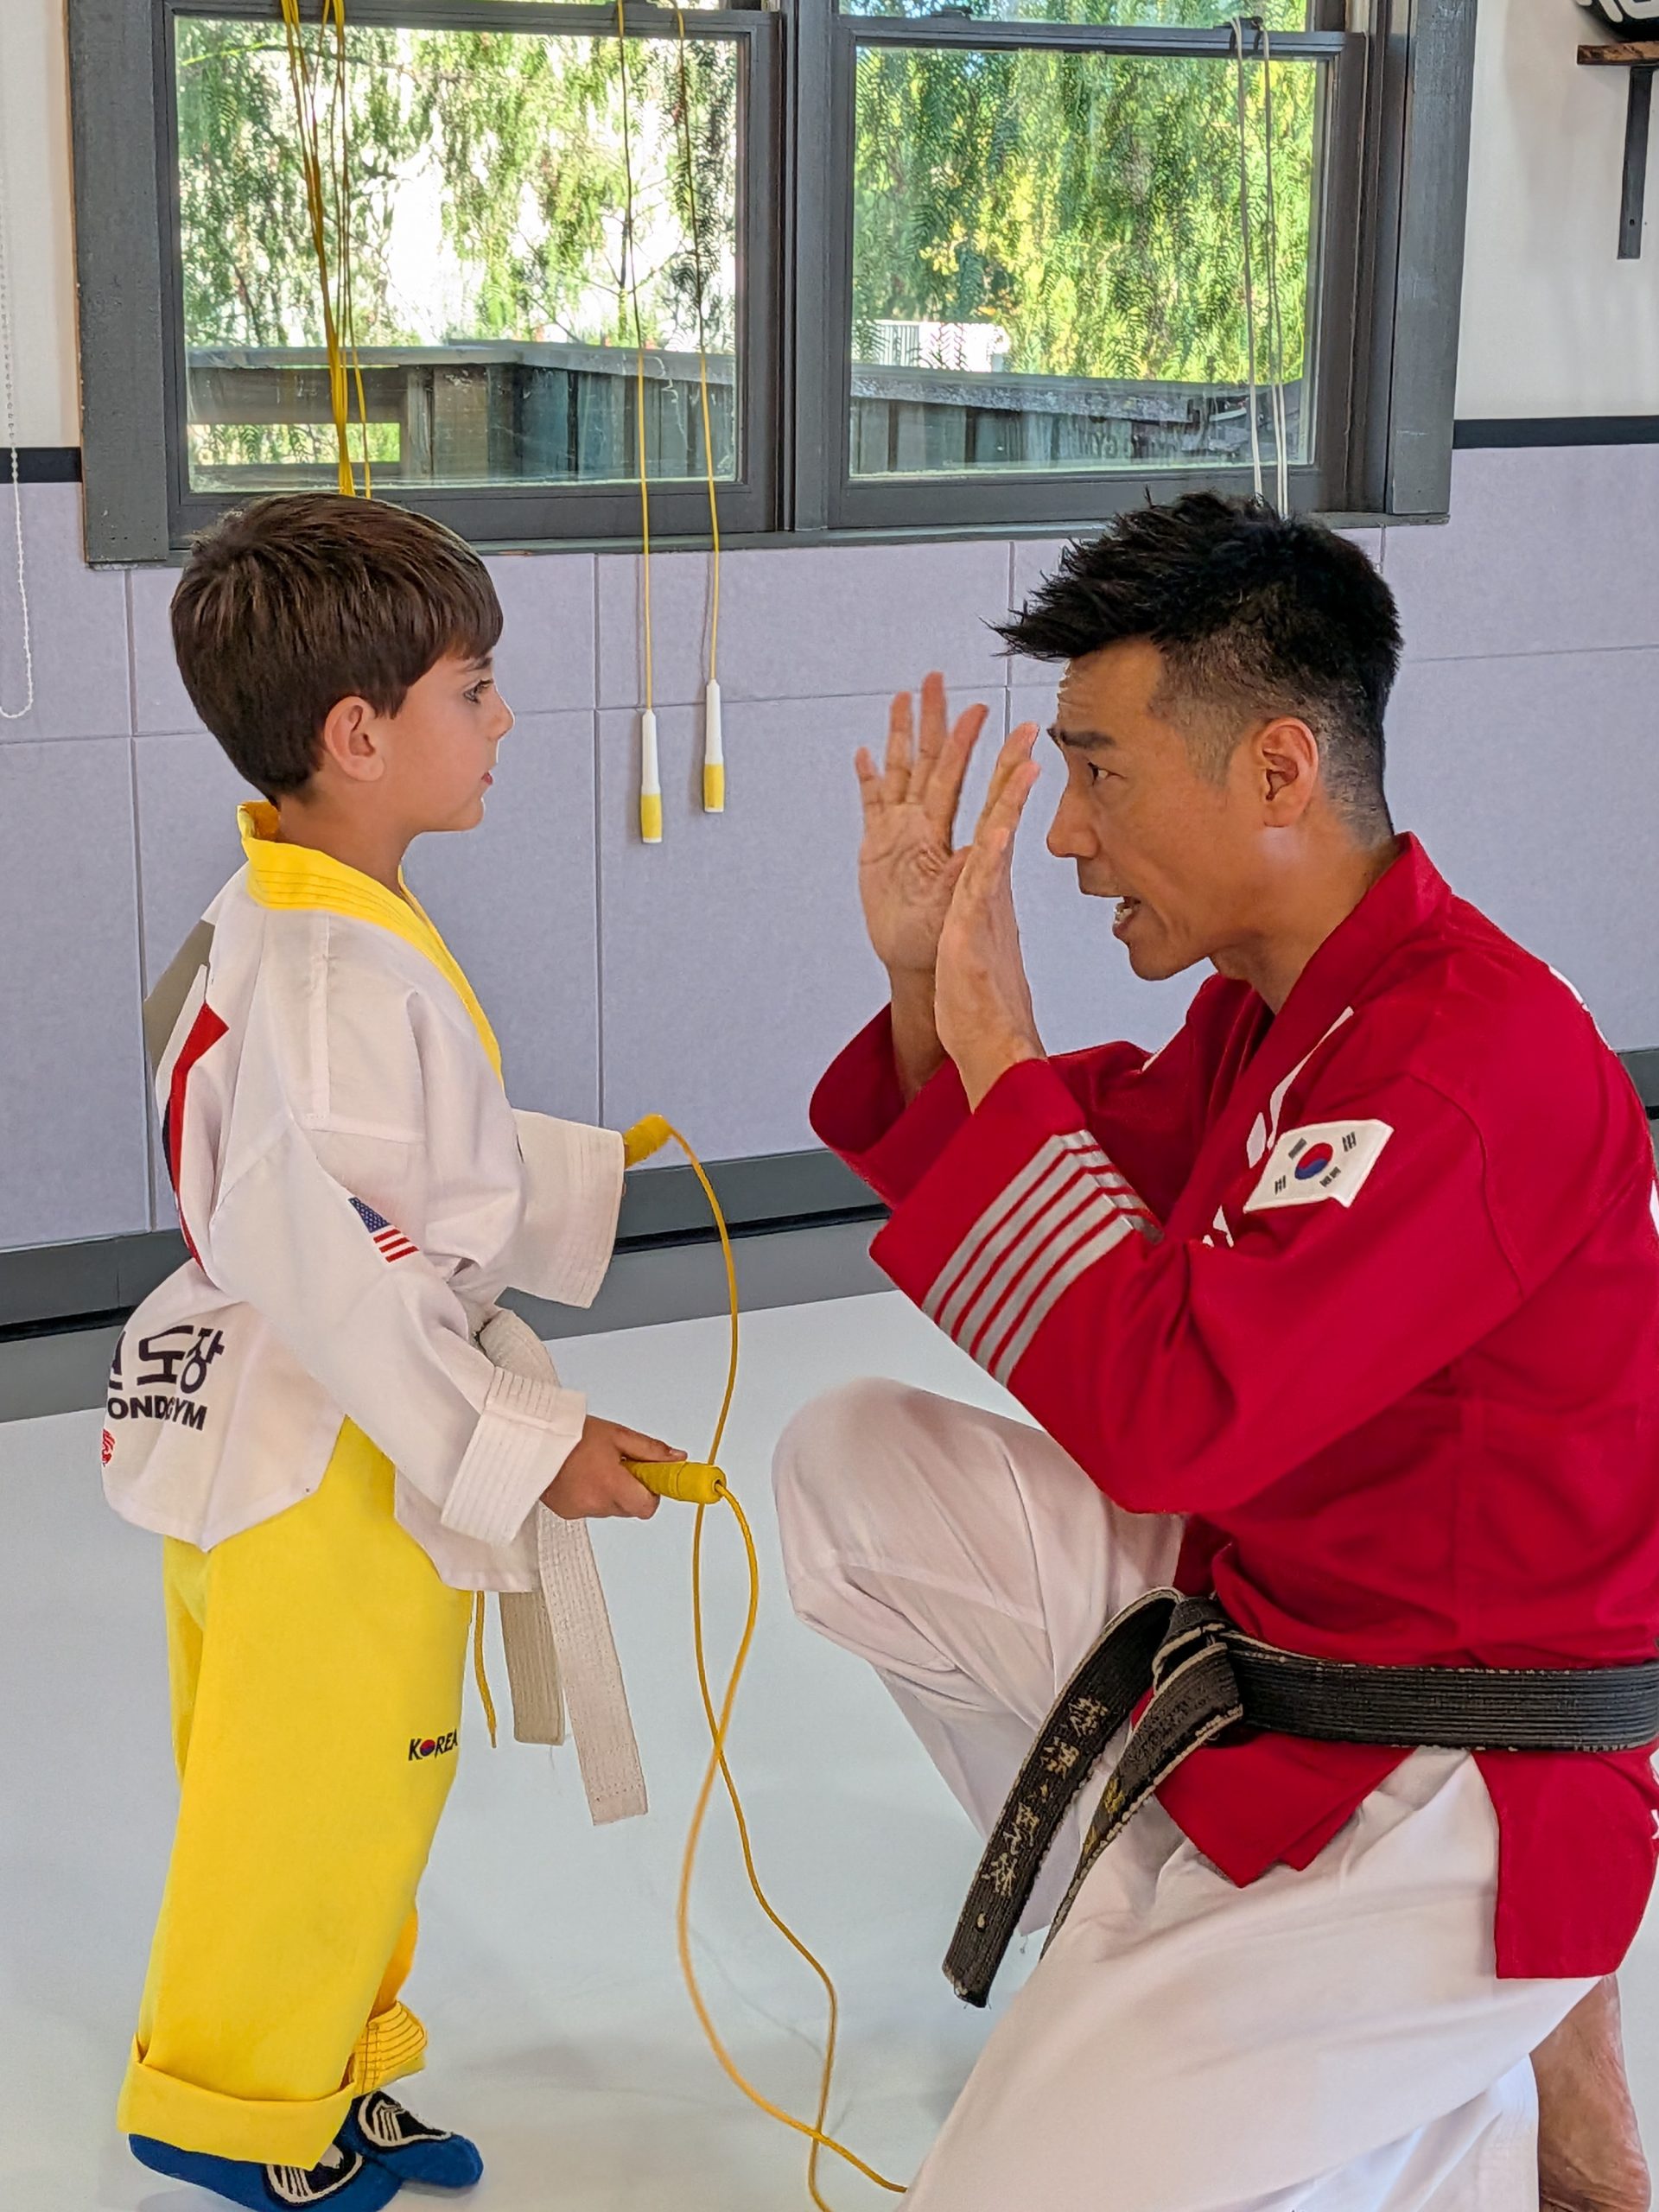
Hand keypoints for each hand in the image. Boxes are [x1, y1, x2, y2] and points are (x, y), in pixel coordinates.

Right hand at [541, 1417, 681, 1521]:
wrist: (533, 1439)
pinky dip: (591, 1494)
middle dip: (631, 1489)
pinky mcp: (566, 1512)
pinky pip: (590, 1508)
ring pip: (610, 1507)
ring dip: (610, 1491)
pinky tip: (581, 1474)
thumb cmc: (572, 1434)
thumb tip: (676, 1459)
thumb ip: (650, 1450)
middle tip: (620, 1464)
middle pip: (629, 1507)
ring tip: (595, 1465)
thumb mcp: (618, 1435)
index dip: (652, 1491)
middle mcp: (596, 1504)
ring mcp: (579, 1510)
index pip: (647, 1507)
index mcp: (612, 1485)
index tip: (649, 1476)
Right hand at [856, 673, 990, 979]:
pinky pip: (871, 805)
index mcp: (945, 839)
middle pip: (931, 762)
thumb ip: (965, 879)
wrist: (920, 965)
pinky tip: (865, 753)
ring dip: (902, 735)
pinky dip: (868, 779)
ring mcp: (901, 834)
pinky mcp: (877, 848)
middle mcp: (925, 828)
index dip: (981, 751)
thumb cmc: (944, 944)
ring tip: (903, 698)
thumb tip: (979, 848)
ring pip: (900, 772)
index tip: (997, 715)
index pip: (967, 784)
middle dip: (934, 720)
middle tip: (937, 678)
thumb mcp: (957, 914)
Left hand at [935, 724, 1044, 1107]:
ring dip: (1007, 797)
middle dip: (1008, 769)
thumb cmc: (978, 999)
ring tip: (1022, 756)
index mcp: (987, 889)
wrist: (989, 1042)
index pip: (995, 823)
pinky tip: (999, 825)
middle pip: (1000, 817)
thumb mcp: (974, 943)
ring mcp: (985, 906)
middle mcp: (991, 891)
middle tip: (1025, 726)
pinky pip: (984, 884)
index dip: (1003, 784)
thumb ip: (982, 915)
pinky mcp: (976, 929)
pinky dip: (992, 851)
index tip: (1017, 745)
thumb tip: (987, 902)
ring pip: (998, 840)